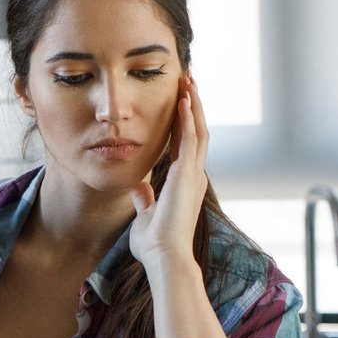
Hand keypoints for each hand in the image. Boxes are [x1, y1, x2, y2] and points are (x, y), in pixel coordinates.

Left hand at [129, 74, 208, 270]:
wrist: (165, 256)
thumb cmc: (155, 243)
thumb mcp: (145, 214)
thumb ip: (144, 198)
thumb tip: (139, 187)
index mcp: (184, 183)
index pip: (184, 145)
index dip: (183, 123)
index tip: (179, 102)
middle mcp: (193, 175)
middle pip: (196, 132)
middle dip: (192, 106)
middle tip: (187, 82)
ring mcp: (194, 173)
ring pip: (198, 129)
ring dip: (193, 104)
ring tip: (188, 81)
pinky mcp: (189, 174)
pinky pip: (191, 138)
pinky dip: (188, 117)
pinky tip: (183, 99)